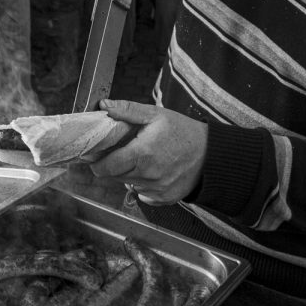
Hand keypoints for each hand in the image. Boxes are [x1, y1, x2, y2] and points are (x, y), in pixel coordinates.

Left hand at [88, 99, 207, 204]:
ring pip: (129, 185)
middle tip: (120, 153)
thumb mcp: (155, 114)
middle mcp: (148, 176)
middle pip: (115, 177)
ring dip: (128, 174)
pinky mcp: (165, 198)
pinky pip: (143, 194)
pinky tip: (152, 171)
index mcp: (142, 154)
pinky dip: (143, 185)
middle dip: (112, 166)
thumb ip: (128, 111)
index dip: (97, 163)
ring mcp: (157, 190)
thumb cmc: (183, 131)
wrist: (211, 153)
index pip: (107, 167)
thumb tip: (104, 106)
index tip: (94, 158)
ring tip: (141, 159)